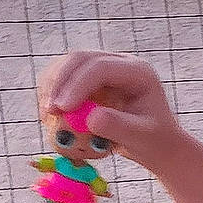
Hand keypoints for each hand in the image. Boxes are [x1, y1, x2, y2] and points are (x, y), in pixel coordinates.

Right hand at [38, 52, 180, 176]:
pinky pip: (64, 79)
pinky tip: (50, 114)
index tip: (61, 109)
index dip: (77, 85)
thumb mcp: (141, 138)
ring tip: (47, 116)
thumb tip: (91, 119)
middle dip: (59, 83)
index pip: (102, 67)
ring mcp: (103, 68)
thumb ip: (119, 127)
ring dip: (52, 87)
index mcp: (138, 71)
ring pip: (67, 65)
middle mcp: (120, 63)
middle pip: (80, 59)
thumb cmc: (153, 140)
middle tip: (48, 111)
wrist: (155, 143)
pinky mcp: (89, 79)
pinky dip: (53, 94)